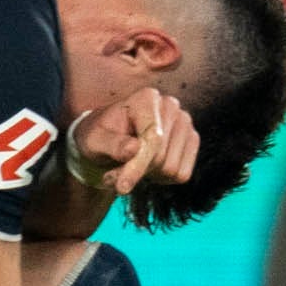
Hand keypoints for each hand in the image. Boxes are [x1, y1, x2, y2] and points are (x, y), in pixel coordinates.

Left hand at [64, 87, 199, 198]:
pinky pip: (182, 174)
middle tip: (116, 172)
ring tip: (131, 165)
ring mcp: (184, 123)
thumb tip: (133, 149)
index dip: (137, 166)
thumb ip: (111, 144)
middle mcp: (170, 106)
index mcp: (146, 99)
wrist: (107, 140)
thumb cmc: (98, 137)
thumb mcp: (94, 141)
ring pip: (172, 169)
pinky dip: (162, 178)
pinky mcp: (192, 140)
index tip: (122, 187)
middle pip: (162, 157)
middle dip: (138, 170)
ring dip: (148, 175)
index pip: (152, 139)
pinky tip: (147, 166)